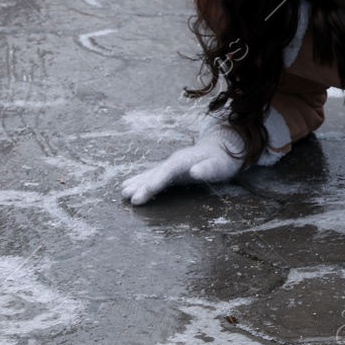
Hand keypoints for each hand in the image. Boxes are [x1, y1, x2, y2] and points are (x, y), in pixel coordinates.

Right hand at [120, 122, 246, 204]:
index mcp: (183, 161)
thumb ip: (208, 169)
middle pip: (154, 173)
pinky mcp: (171, 170)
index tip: (142, 194)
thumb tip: (195, 172)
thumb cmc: (222, 160)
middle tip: (126, 196)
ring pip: (151, 174)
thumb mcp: (220, 166)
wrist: (222, 148)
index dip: (154, 183)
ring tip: (122, 192)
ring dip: (137, 183)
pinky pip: (154, 175)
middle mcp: (173, 161)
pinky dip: (142, 181)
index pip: (166, 172)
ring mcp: (171, 165)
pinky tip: (132, 186)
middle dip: (141, 185)